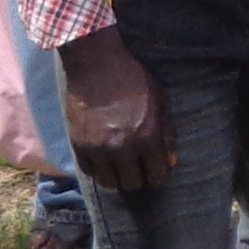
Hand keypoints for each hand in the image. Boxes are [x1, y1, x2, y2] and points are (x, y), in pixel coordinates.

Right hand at [58, 28, 166, 192]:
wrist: (96, 64)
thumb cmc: (132, 79)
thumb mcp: (159, 102)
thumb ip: (166, 134)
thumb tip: (170, 161)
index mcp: (147, 136)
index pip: (156, 176)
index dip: (157, 175)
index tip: (155, 170)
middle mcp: (122, 146)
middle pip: (132, 184)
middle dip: (138, 178)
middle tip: (137, 169)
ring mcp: (98, 147)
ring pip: (109, 182)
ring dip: (116, 177)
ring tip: (119, 166)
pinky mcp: (78, 144)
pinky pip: (89, 171)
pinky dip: (97, 169)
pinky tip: (103, 159)